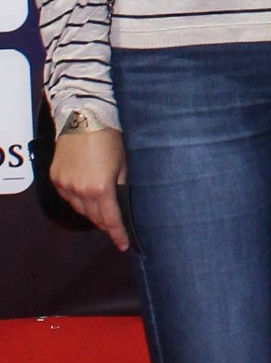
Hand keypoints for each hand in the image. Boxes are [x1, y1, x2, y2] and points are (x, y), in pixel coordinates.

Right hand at [50, 126, 129, 250]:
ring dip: (91, 211)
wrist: (84, 118)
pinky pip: (67, 197)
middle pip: (94, 218)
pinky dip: (77, 200)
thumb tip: (122, 204)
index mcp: (101, 188)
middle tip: (115, 226)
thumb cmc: (110, 138)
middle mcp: (80, 190)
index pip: (110, 220)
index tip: (123, 245)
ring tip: (102, 208)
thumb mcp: (124, 164)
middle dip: (106, 223)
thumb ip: (122, 187)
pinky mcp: (55, 177)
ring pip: (79, 209)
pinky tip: (86, 195)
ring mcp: (65, 184)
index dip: (118, 235)